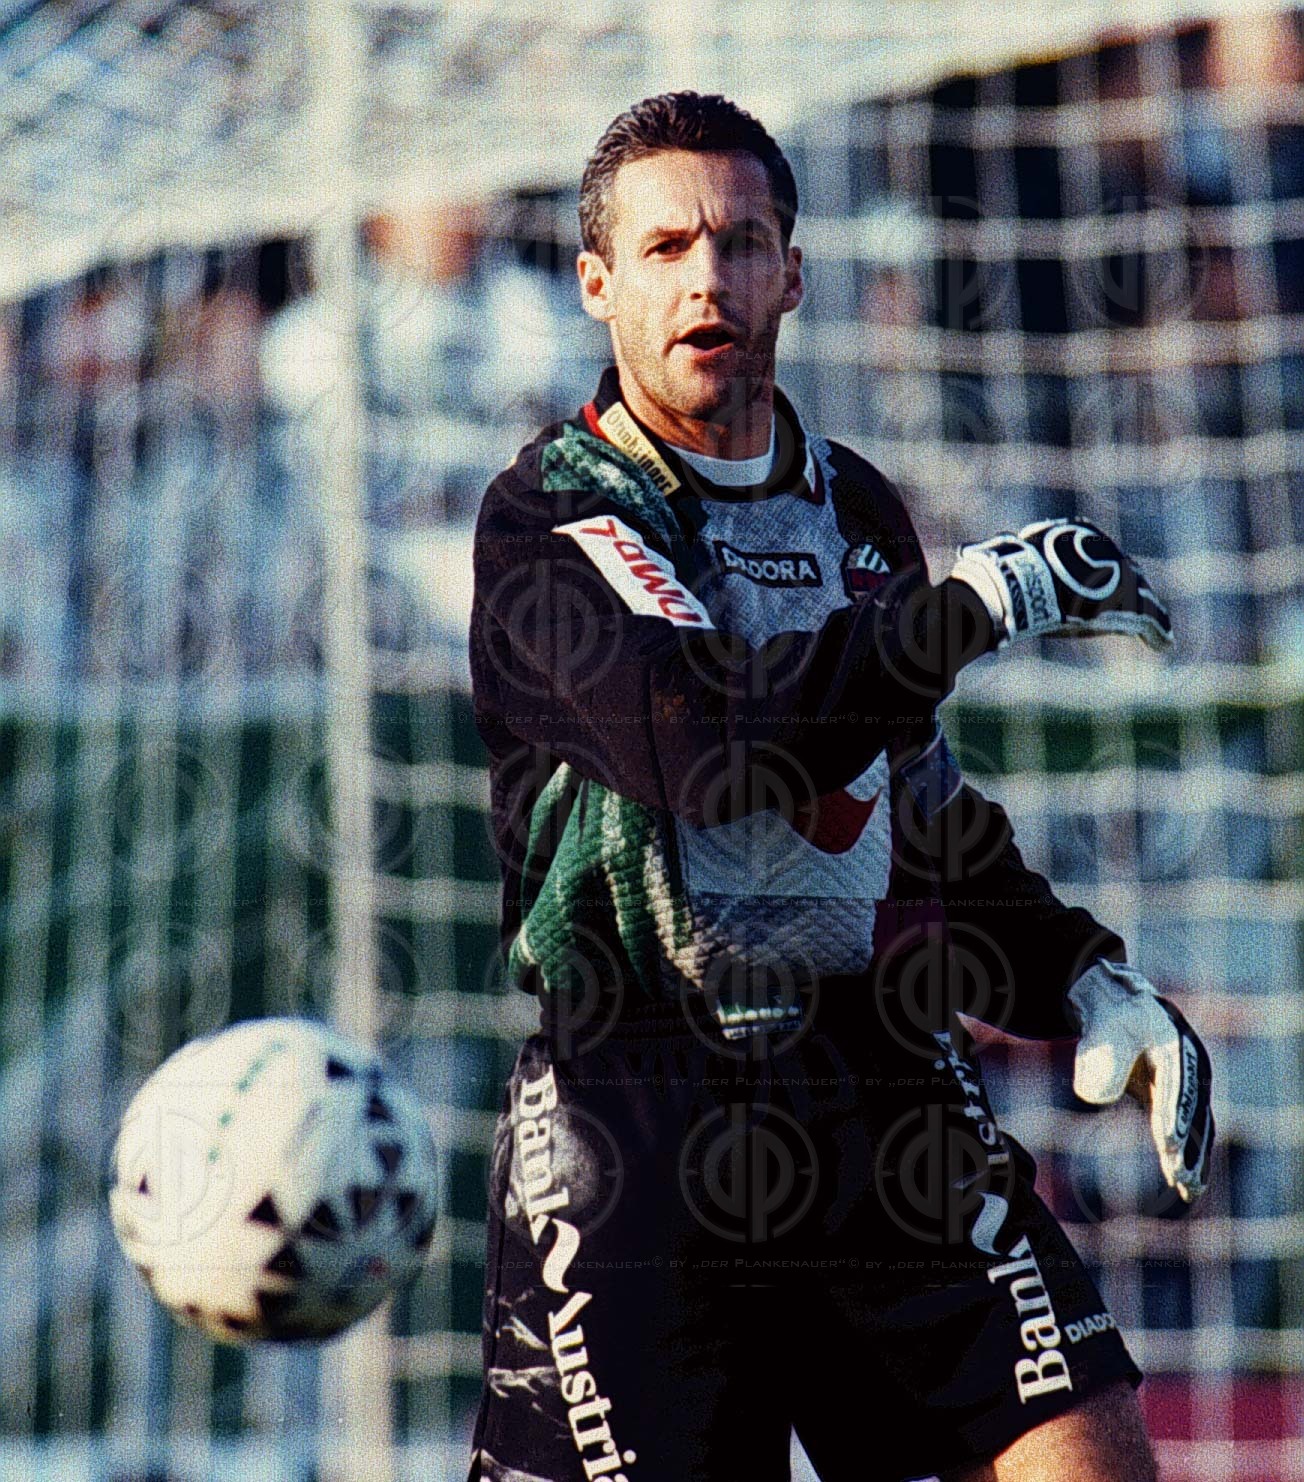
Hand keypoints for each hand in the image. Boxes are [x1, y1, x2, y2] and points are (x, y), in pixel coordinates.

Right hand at [950, 517, 1172, 651]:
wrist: (1018, 584)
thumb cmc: (999, 574)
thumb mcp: (995, 565)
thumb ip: (989, 570)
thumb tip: (958, 575)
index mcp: (1073, 533)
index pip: (1091, 552)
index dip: (1096, 571)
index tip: (1092, 587)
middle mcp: (1102, 549)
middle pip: (1123, 570)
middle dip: (1130, 587)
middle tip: (1133, 605)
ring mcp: (1118, 575)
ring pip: (1140, 594)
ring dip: (1146, 611)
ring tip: (1155, 630)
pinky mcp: (1128, 602)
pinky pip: (1150, 618)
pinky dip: (1157, 631)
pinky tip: (1163, 644)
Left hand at [1067, 960, 1212, 1206]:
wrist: (1120, 1004)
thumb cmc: (1111, 1016)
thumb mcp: (1105, 1027)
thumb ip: (1103, 1057)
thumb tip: (1097, 1097)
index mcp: (1176, 1048)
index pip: (1174, 1089)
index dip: (1173, 1117)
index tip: (1168, 1144)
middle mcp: (1190, 1068)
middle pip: (1192, 1112)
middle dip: (1189, 1147)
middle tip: (1181, 1179)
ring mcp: (1188, 1084)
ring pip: (1196, 1126)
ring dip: (1193, 1158)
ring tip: (1189, 1189)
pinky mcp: (1176, 1098)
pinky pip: (1187, 1130)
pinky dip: (1187, 1154)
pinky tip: (1186, 1181)